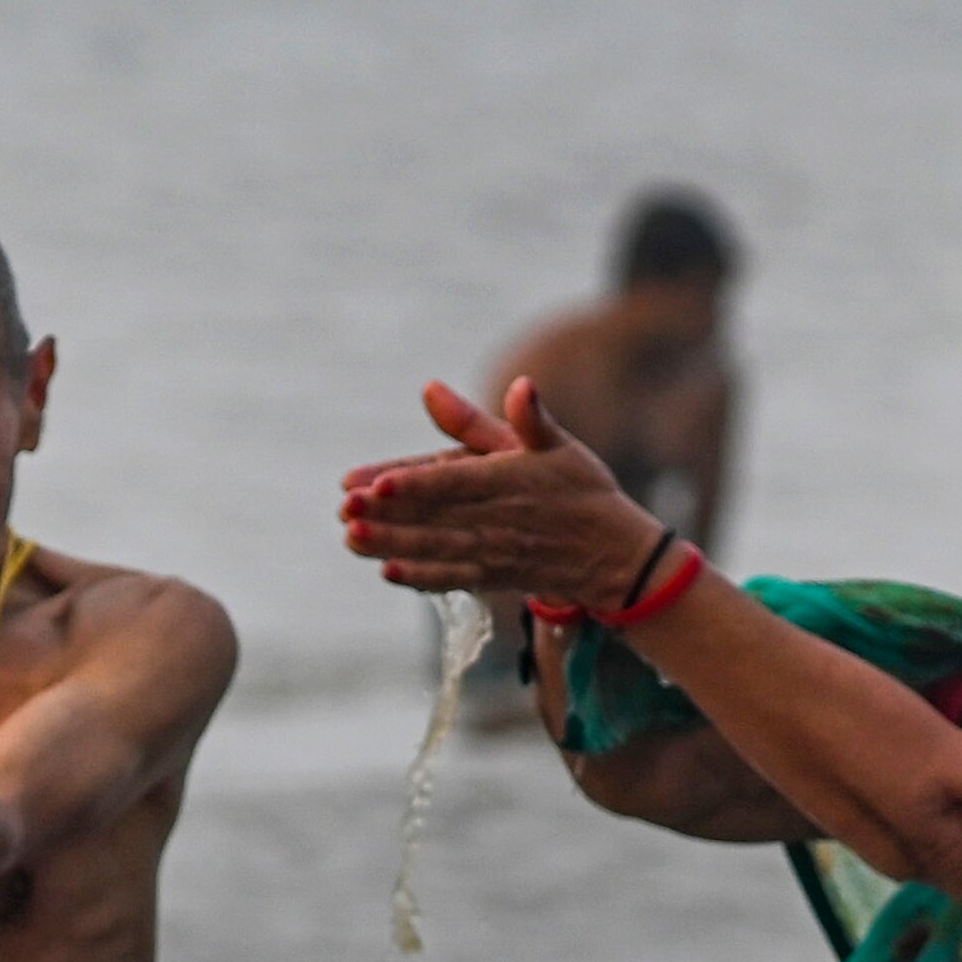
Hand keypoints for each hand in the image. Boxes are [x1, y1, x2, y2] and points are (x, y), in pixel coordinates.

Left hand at [338, 377, 665, 612]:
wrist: (615, 555)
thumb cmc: (580, 489)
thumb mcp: (556, 445)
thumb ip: (524, 417)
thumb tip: (519, 382)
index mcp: (510, 480)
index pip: (456, 481)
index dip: (417, 484)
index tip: (379, 483)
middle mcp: (498, 519)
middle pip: (435, 518)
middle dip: (388, 516)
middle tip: (345, 510)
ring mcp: (494, 552)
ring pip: (437, 549)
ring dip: (392, 545)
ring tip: (351, 538)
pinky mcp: (494, 576)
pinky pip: (453, 578)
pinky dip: (422, 578)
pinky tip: (388, 572)